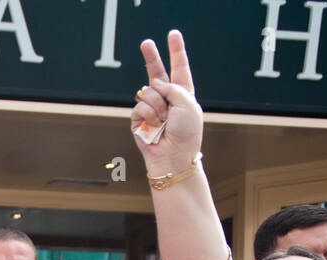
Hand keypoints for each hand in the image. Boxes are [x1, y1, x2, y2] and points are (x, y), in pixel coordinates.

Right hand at [130, 30, 203, 175]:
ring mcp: (152, 109)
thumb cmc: (186, 133)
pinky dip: (148, 115)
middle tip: (146, 42)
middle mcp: (167, 100)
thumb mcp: (188, 104)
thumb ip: (173, 87)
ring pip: (148, 92)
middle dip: (151, 57)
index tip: (173, 34)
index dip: (176, 51)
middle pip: (157, 73)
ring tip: (163, 121)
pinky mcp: (139, 120)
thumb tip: (153, 84)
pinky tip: (154, 127)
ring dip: (156, 105)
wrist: (173, 157)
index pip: (179, 68)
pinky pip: (139, 106)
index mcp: (183, 94)